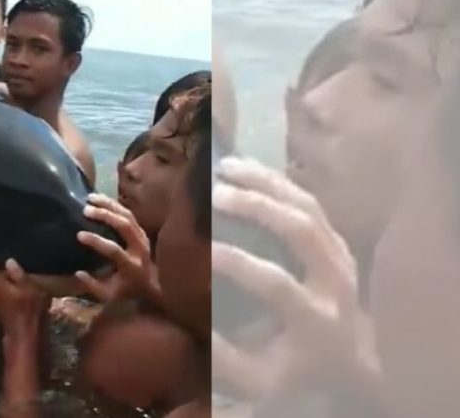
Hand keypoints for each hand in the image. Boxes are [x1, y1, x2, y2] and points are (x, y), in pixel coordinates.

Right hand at [75, 193, 159, 304]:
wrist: (151, 287)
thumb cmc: (126, 291)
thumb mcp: (108, 296)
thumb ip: (93, 286)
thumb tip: (78, 273)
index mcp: (131, 266)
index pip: (114, 250)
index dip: (97, 241)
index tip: (79, 234)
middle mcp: (140, 249)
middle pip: (125, 226)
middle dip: (105, 215)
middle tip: (86, 209)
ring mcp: (143, 238)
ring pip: (128, 215)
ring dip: (109, 205)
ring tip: (90, 197)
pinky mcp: (141, 231)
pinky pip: (129, 213)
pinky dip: (114, 204)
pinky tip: (100, 198)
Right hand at [211, 157, 376, 403]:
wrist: (354, 365)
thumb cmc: (298, 372)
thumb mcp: (258, 379)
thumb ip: (223, 356)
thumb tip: (190, 320)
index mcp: (316, 319)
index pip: (276, 283)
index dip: (239, 263)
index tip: (204, 249)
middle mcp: (335, 282)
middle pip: (302, 230)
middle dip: (257, 206)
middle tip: (216, 192)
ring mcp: (342, 258)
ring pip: (309, 207)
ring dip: (267, 183)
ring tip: (227, 165)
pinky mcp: (339, 243)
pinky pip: (312, 203)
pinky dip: (280, 182)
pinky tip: (250, 169)